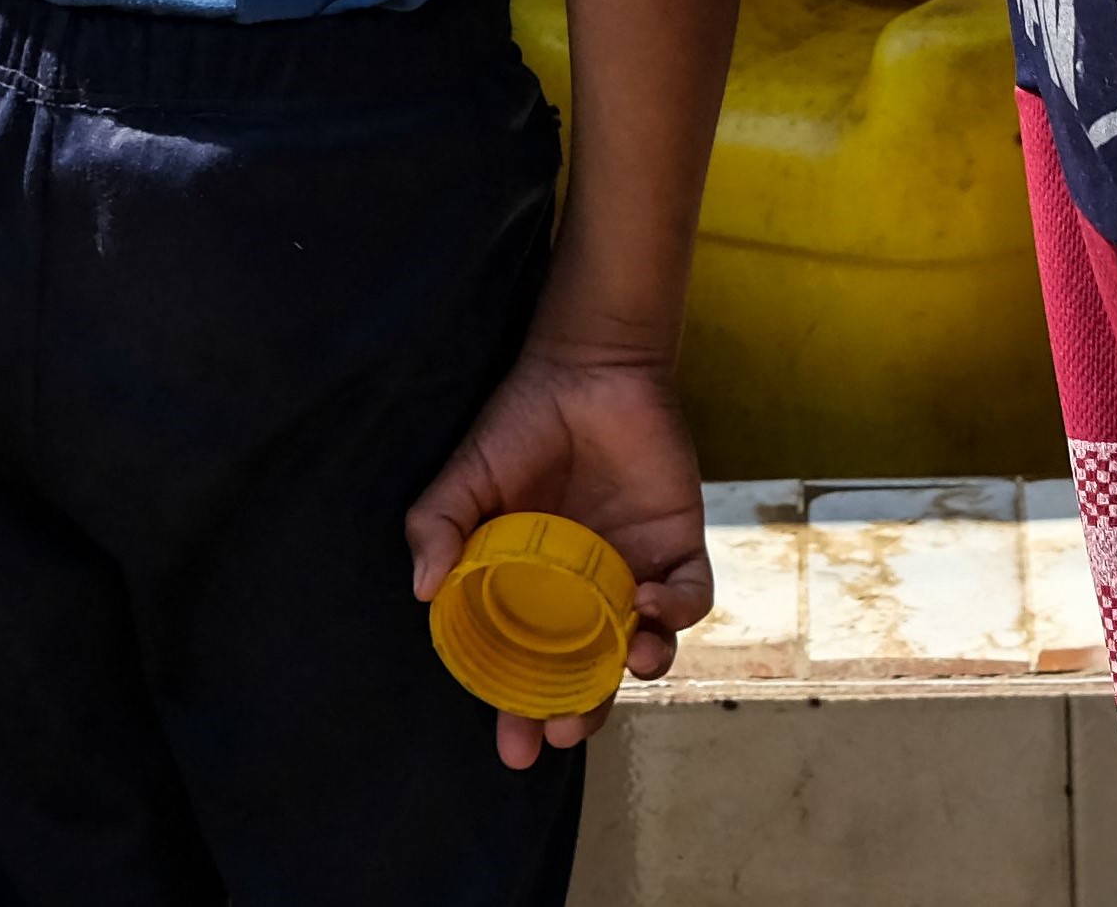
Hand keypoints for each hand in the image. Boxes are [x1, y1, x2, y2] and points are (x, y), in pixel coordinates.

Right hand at [404, 342, 710, 766]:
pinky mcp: (680, 546)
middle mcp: (587, 591)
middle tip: (567, 726)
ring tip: (627, 661)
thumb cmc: (520, 423)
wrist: (587, 368)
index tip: (513, 747)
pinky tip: (648, 600)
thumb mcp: (465, 477)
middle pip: (591, 671)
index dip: (520, 708)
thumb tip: (424, 594)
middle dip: (583, 709)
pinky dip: (676, 611)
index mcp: (535, 586)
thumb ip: (438, 527)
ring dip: (642, 667)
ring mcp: (635, 570)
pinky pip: (691, 599)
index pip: (529, 663)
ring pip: (649, 647)